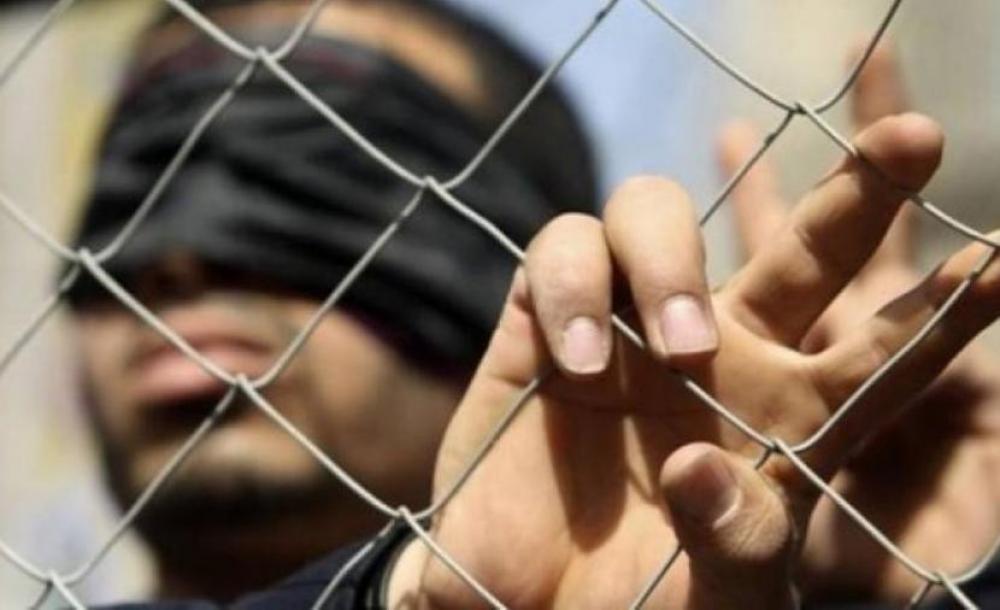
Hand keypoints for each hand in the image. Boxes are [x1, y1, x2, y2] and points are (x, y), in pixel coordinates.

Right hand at [388, 114, 998, 607]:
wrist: (518, 604)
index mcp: (785, 421)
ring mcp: (628, 329)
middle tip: (916, 140)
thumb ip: (733, 544)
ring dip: (674, 262)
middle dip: (862, 190)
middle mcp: (716, 354)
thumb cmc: (634, 608)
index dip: (944, 310)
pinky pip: (563, 251)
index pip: (881, 354)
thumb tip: (700, 464)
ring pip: (657, 214)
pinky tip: (576, 360)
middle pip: (802, 248)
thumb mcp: (715, 599)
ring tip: (678, 347)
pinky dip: (572, 289)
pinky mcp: (544, 320)